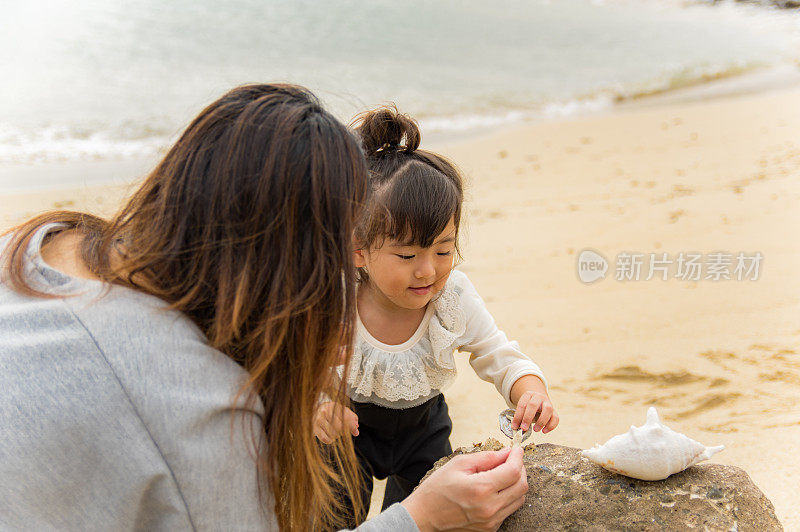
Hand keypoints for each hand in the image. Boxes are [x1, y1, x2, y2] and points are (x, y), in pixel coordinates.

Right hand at [313, 401, 358, 443]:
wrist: (311, 412)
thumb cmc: (329, 412)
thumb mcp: (340, 411)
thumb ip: (351, 417)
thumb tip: (356, 430)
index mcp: (332, 405)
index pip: (345, 417)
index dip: (352, 426)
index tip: (356, 432)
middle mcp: (324, 411)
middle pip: (340, 426)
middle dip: (344, 431)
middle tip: (344, 432)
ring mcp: (318, 420)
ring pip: (333, 433)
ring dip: (337, 435)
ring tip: (334, 431)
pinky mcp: (314, 429)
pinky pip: (325, 439)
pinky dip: (330, 440)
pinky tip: (330, 436)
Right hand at [401, 446, 527, 531]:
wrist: (424, 516)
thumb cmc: (437, 489)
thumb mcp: (458, 465)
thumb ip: (486, 458)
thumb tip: (506, 453)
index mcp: (480, 489)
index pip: (513, 471)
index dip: (518, 457)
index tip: (516, 449)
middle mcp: (490, 508)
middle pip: (522, 486)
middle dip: (520, 469)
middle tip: (512, 459)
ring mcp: (491, 521)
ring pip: (519, 499)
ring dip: (516, 483)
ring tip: (504, 473)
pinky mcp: (490, 528)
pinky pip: (509, 509)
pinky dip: (508, 496)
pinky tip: (496, 488)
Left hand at [509, 375, 558, 433]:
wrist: (539, 400)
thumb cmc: (528, 407)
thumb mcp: (523, 408)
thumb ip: (519, 416)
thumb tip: (515, 428)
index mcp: (528, 395)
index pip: (522, 405)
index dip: (517, 416)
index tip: (514, 426)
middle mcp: (539, 397)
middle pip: (533, 405)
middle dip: (527, 418)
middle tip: (524, 428)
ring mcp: (548, 403)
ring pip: (548, 409)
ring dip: (541, 421)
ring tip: (535, 430)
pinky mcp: (554, 411)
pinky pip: (556, 418)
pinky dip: (550, 426)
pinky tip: (544, 431)